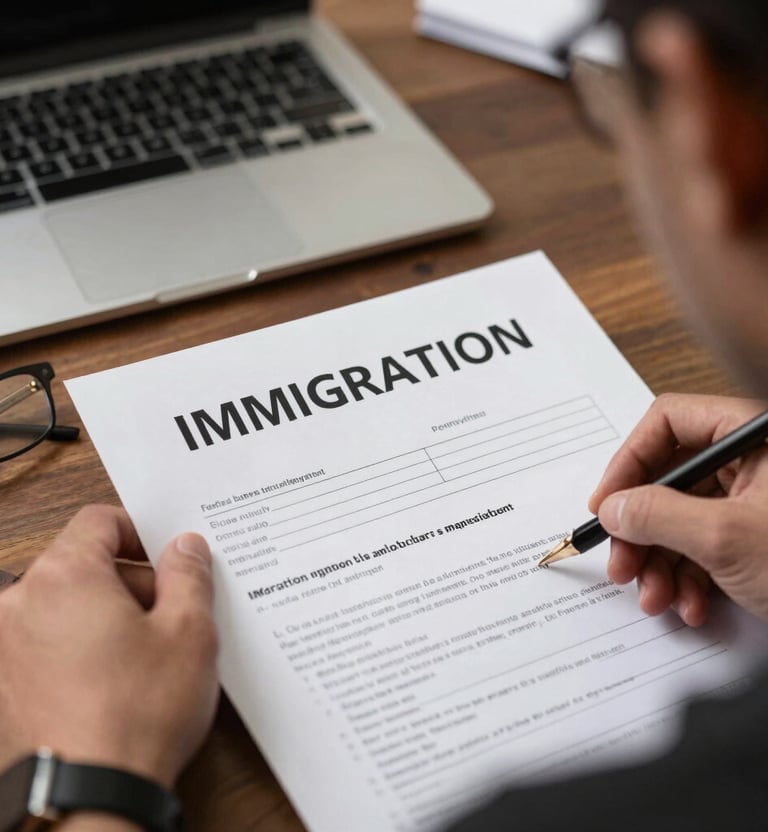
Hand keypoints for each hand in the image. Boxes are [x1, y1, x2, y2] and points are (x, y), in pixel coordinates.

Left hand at [0, 505, 218, 787]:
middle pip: (81, 563)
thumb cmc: (138, 714)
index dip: (140, 533)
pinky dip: (80, 645)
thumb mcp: (189, 631)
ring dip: (106, 614)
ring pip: (65, 604)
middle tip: (171, 611)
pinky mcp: (5, 683)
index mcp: (65, 576)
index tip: (166, 559)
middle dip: (129, 579)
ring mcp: (6, 646)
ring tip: (147, 653)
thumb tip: (185, 548)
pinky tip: (117, 678)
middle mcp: (21, 603)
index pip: (99, 521)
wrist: (92, 796)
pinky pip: (48, 640)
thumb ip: (189, 575)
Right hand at [589, 393, 767, 625]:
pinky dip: (688, 578)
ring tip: (656, 597)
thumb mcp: (729, 540)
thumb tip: (614, 507)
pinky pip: (703, 546)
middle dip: (641, 528)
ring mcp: (757, 502)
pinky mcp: (756, 537)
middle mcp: (756, 462)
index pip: (671, 421)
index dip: (630, 460)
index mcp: (758, 437)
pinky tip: (691, 606)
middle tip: (621, 562)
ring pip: (681, 517)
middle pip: (671, 476)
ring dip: (660, 562)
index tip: (607, 502)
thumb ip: (660, 515)